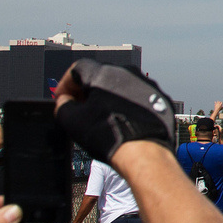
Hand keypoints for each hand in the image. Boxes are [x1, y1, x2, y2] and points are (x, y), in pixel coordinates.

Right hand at [54, 60, 174, 161]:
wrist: (144, 152)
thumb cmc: (109, 136)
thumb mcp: (72, 121)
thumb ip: (63, 106)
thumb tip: (64, 102)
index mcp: (103, 73)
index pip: (78, 69)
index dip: (66, 84)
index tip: (63, 98)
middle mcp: (127, 72)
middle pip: (100, 75)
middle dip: (87, 90)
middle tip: (80, 106)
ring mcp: (146, 84)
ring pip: (121, 86)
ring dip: (109, 97)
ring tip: (102, 116)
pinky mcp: (159, 97)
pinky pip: (139, 97)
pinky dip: (128, 105)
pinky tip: (123, 120)